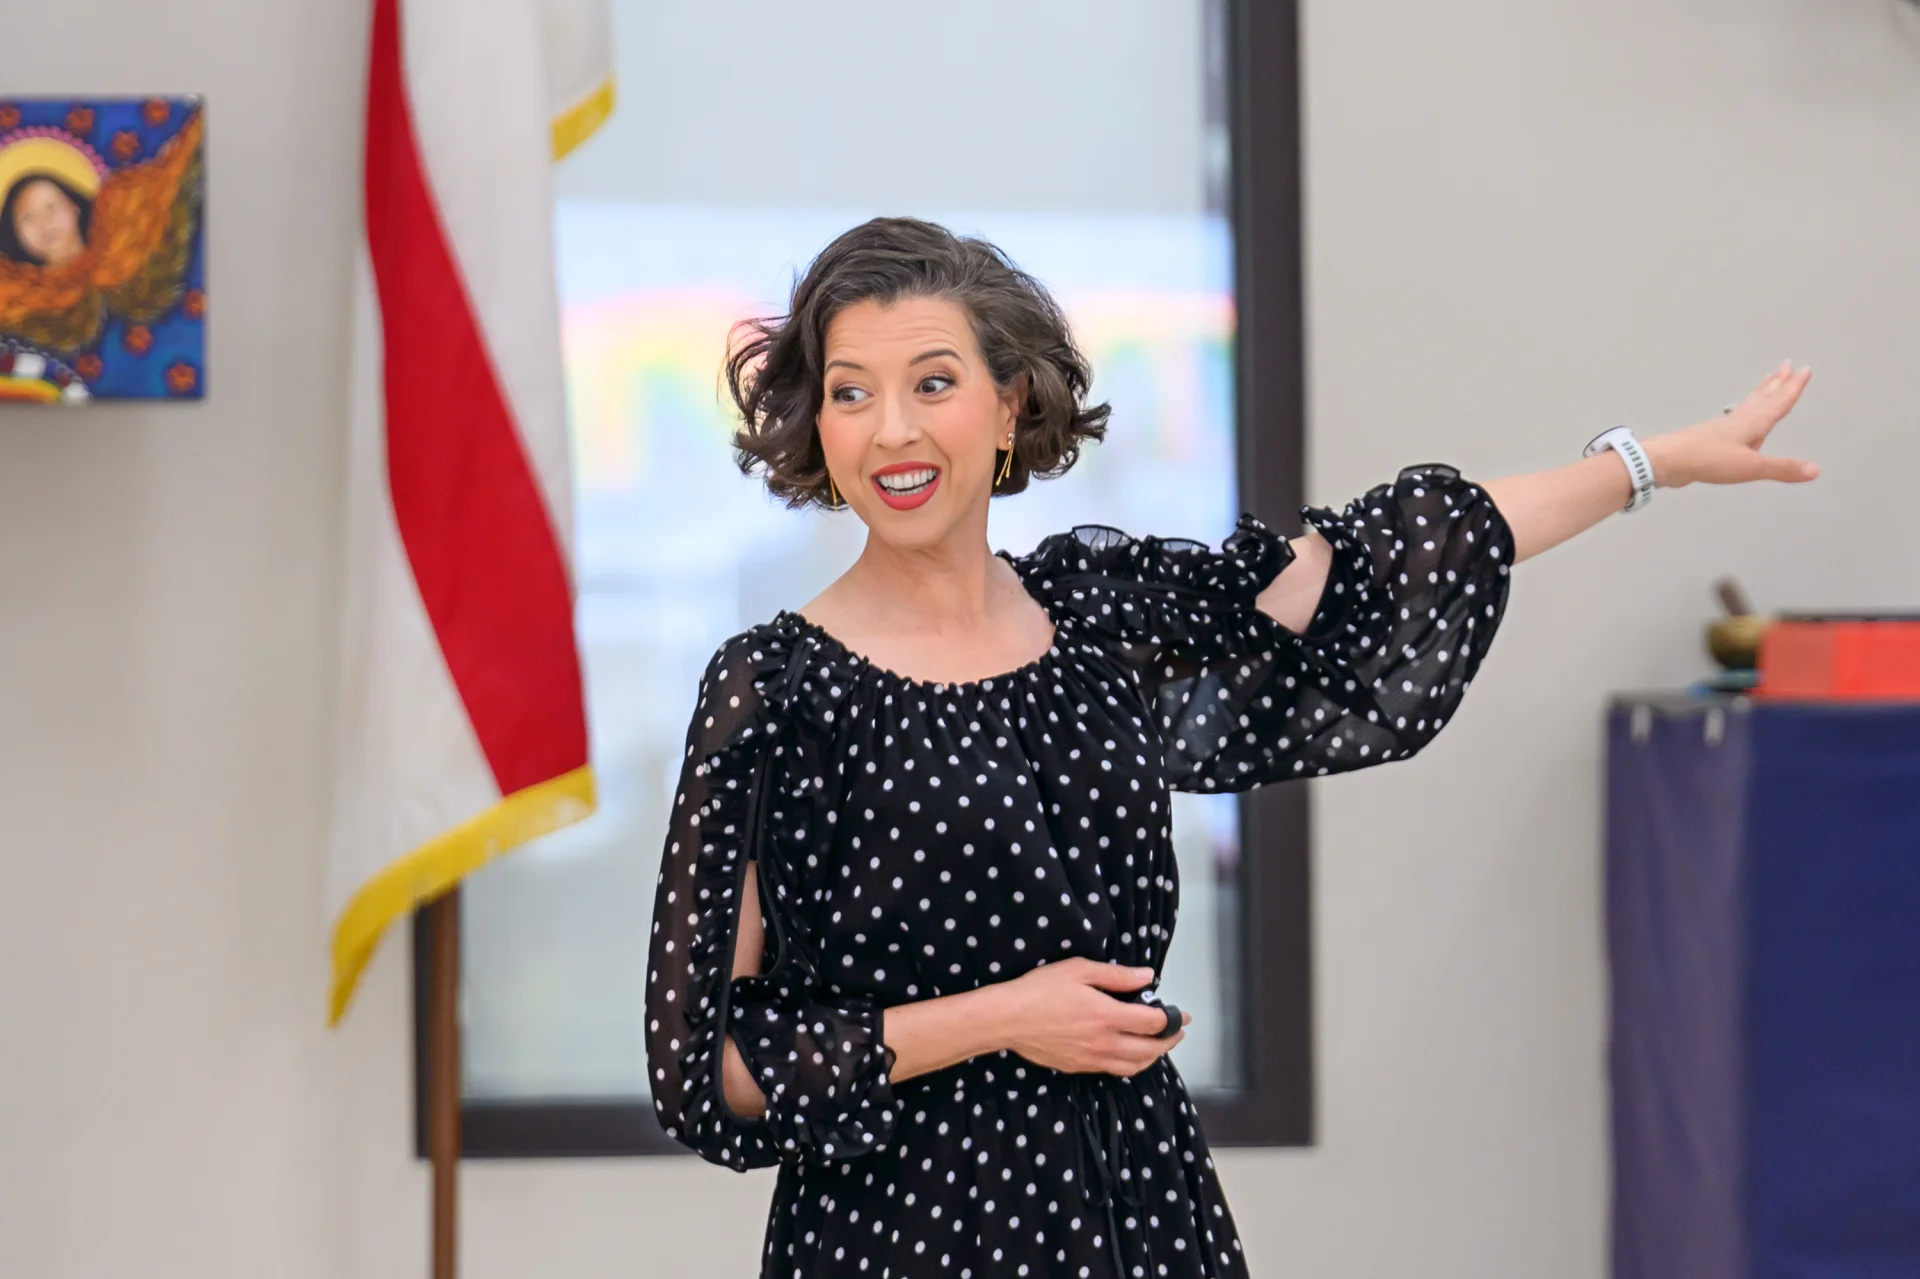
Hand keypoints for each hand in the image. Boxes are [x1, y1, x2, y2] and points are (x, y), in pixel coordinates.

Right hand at [993, 957, 1189, 1075]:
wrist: (1008, 1019)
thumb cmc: (1041, 989)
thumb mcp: (1079, 970)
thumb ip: (1117, 976)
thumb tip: (1147, 976)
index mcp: (1108, 1015)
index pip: (1153, 1022)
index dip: (1172, 1018)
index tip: (1181, 1014)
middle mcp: (1105, 1042)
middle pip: (1150, 1049)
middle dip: (1169, 1041)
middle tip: (1177, 1031)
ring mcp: (1092, 1059)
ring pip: (1134, 1066)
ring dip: (1153, 1057)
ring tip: (1159, 1046)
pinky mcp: (1079, 1068)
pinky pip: (1114, 1070)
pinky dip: (1131, 1064)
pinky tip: (1130, 1055)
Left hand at [1646, 361, 1818, 488]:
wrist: (1668, 460)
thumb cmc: (1707, 459)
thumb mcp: (1751, 467)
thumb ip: (1782, 468)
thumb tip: (1814, 470)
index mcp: (1753, 423)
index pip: (1779, 402)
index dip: (1794, 387)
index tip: (1805, 370)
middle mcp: (1740, 420)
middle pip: (1764, 397)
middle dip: (1778, 382)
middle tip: (1787, 366)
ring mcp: (1724, 427)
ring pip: (1749, 404)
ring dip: (1762, 392)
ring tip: (1768, 382)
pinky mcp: (1711, 436)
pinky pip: (1735, 417)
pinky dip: (1744, 410)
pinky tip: (1738, 417)